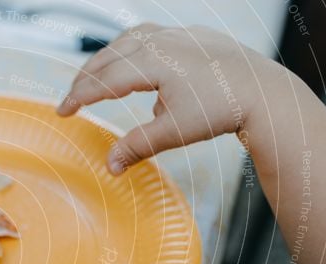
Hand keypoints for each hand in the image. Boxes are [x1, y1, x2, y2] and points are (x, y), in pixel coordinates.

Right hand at [57, 24, 285, 173]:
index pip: (105, 80)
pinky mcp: (190, 34)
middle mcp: (161, 41)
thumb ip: (137, 146)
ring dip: (105, 60)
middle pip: (110, 57)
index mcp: (153, 63)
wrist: (263, 91)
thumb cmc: (220, 111)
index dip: (79, 96)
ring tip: (93, 78)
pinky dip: (130, 49)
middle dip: (86, 79)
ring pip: (127, 41)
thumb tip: (108, 167)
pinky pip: (149, 36)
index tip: (62, 111)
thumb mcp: (175, 132)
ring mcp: (176, 34)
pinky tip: (130, 62)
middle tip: (70, 99)